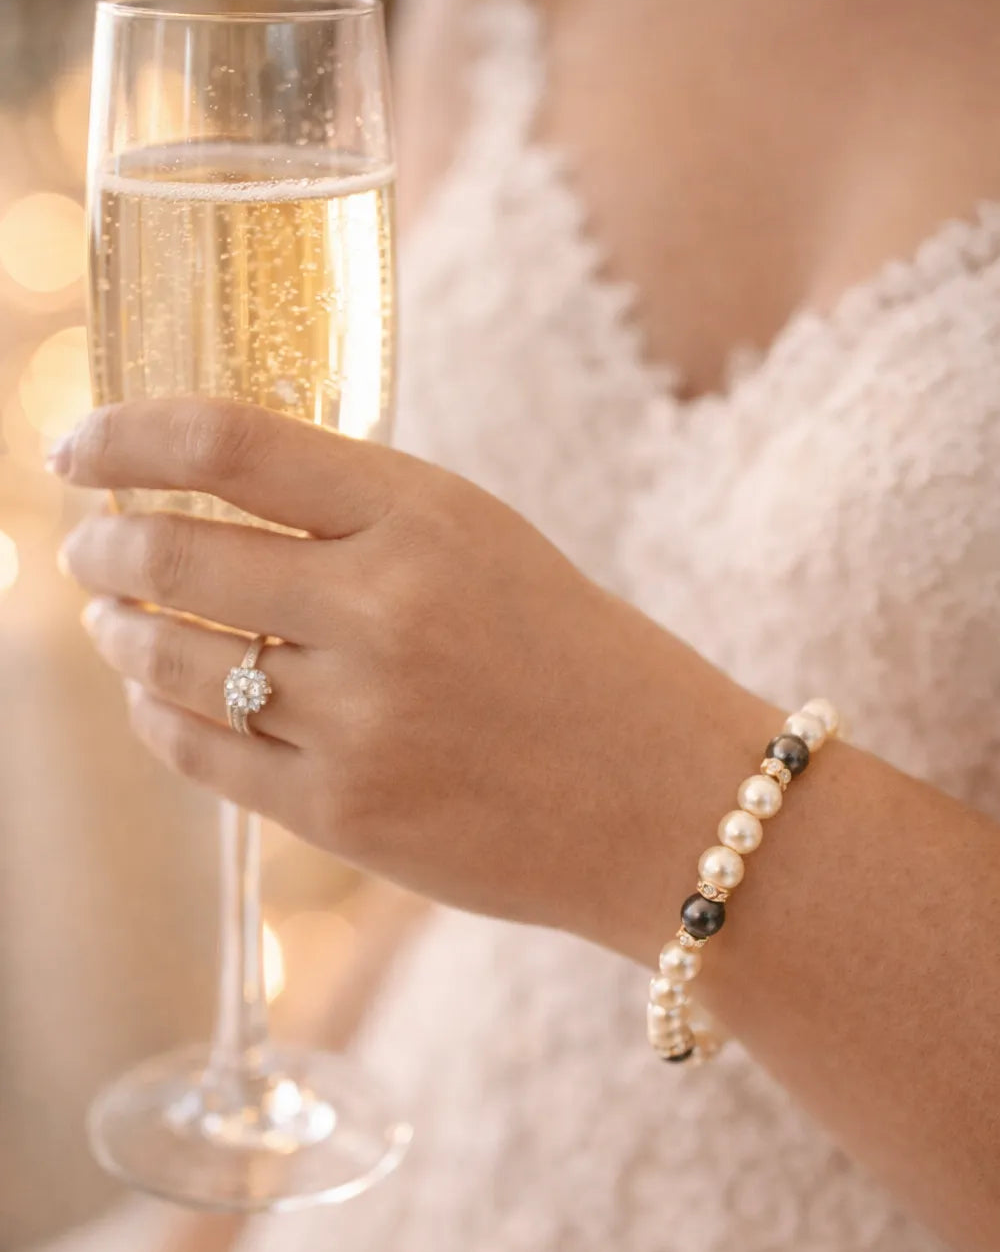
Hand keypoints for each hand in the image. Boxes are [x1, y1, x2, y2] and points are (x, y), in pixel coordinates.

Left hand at [56, 400, 750, 952]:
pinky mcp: (344, 814)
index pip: (228, 443)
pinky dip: (158, 716)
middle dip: (102, 544)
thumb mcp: (487, 544)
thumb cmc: (580, 659)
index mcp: (427, 515)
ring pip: (173, 661)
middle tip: (85, 543)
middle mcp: (383, 609)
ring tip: (114, 621)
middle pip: (175, 554)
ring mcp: (359, 720)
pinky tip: (156, 699)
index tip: (76, 445)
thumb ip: (361, 519)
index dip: (127, 436)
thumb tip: (210, 508)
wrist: (670, 803)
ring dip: (120, 632)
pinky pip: (200, 753)